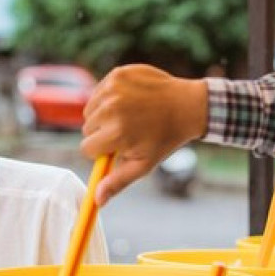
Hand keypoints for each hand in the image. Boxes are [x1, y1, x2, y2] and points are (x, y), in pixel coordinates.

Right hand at [81, 64, 207, 204]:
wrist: (187, 105)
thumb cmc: (164, 139)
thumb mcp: (143, 165)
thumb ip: (117, 181)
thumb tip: (97, 201)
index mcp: (116, 133)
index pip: (87, 148)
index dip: (103, 151)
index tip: (119, 147)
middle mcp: (111, 109)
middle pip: (87, 129)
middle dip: (103, 133)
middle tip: (128, 131)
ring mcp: (113, 89)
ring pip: (89, 110)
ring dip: (103, 115)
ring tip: (128, 116)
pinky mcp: (117, 74)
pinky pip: (98, 92)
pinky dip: (108, 98)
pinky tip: (128, 101)